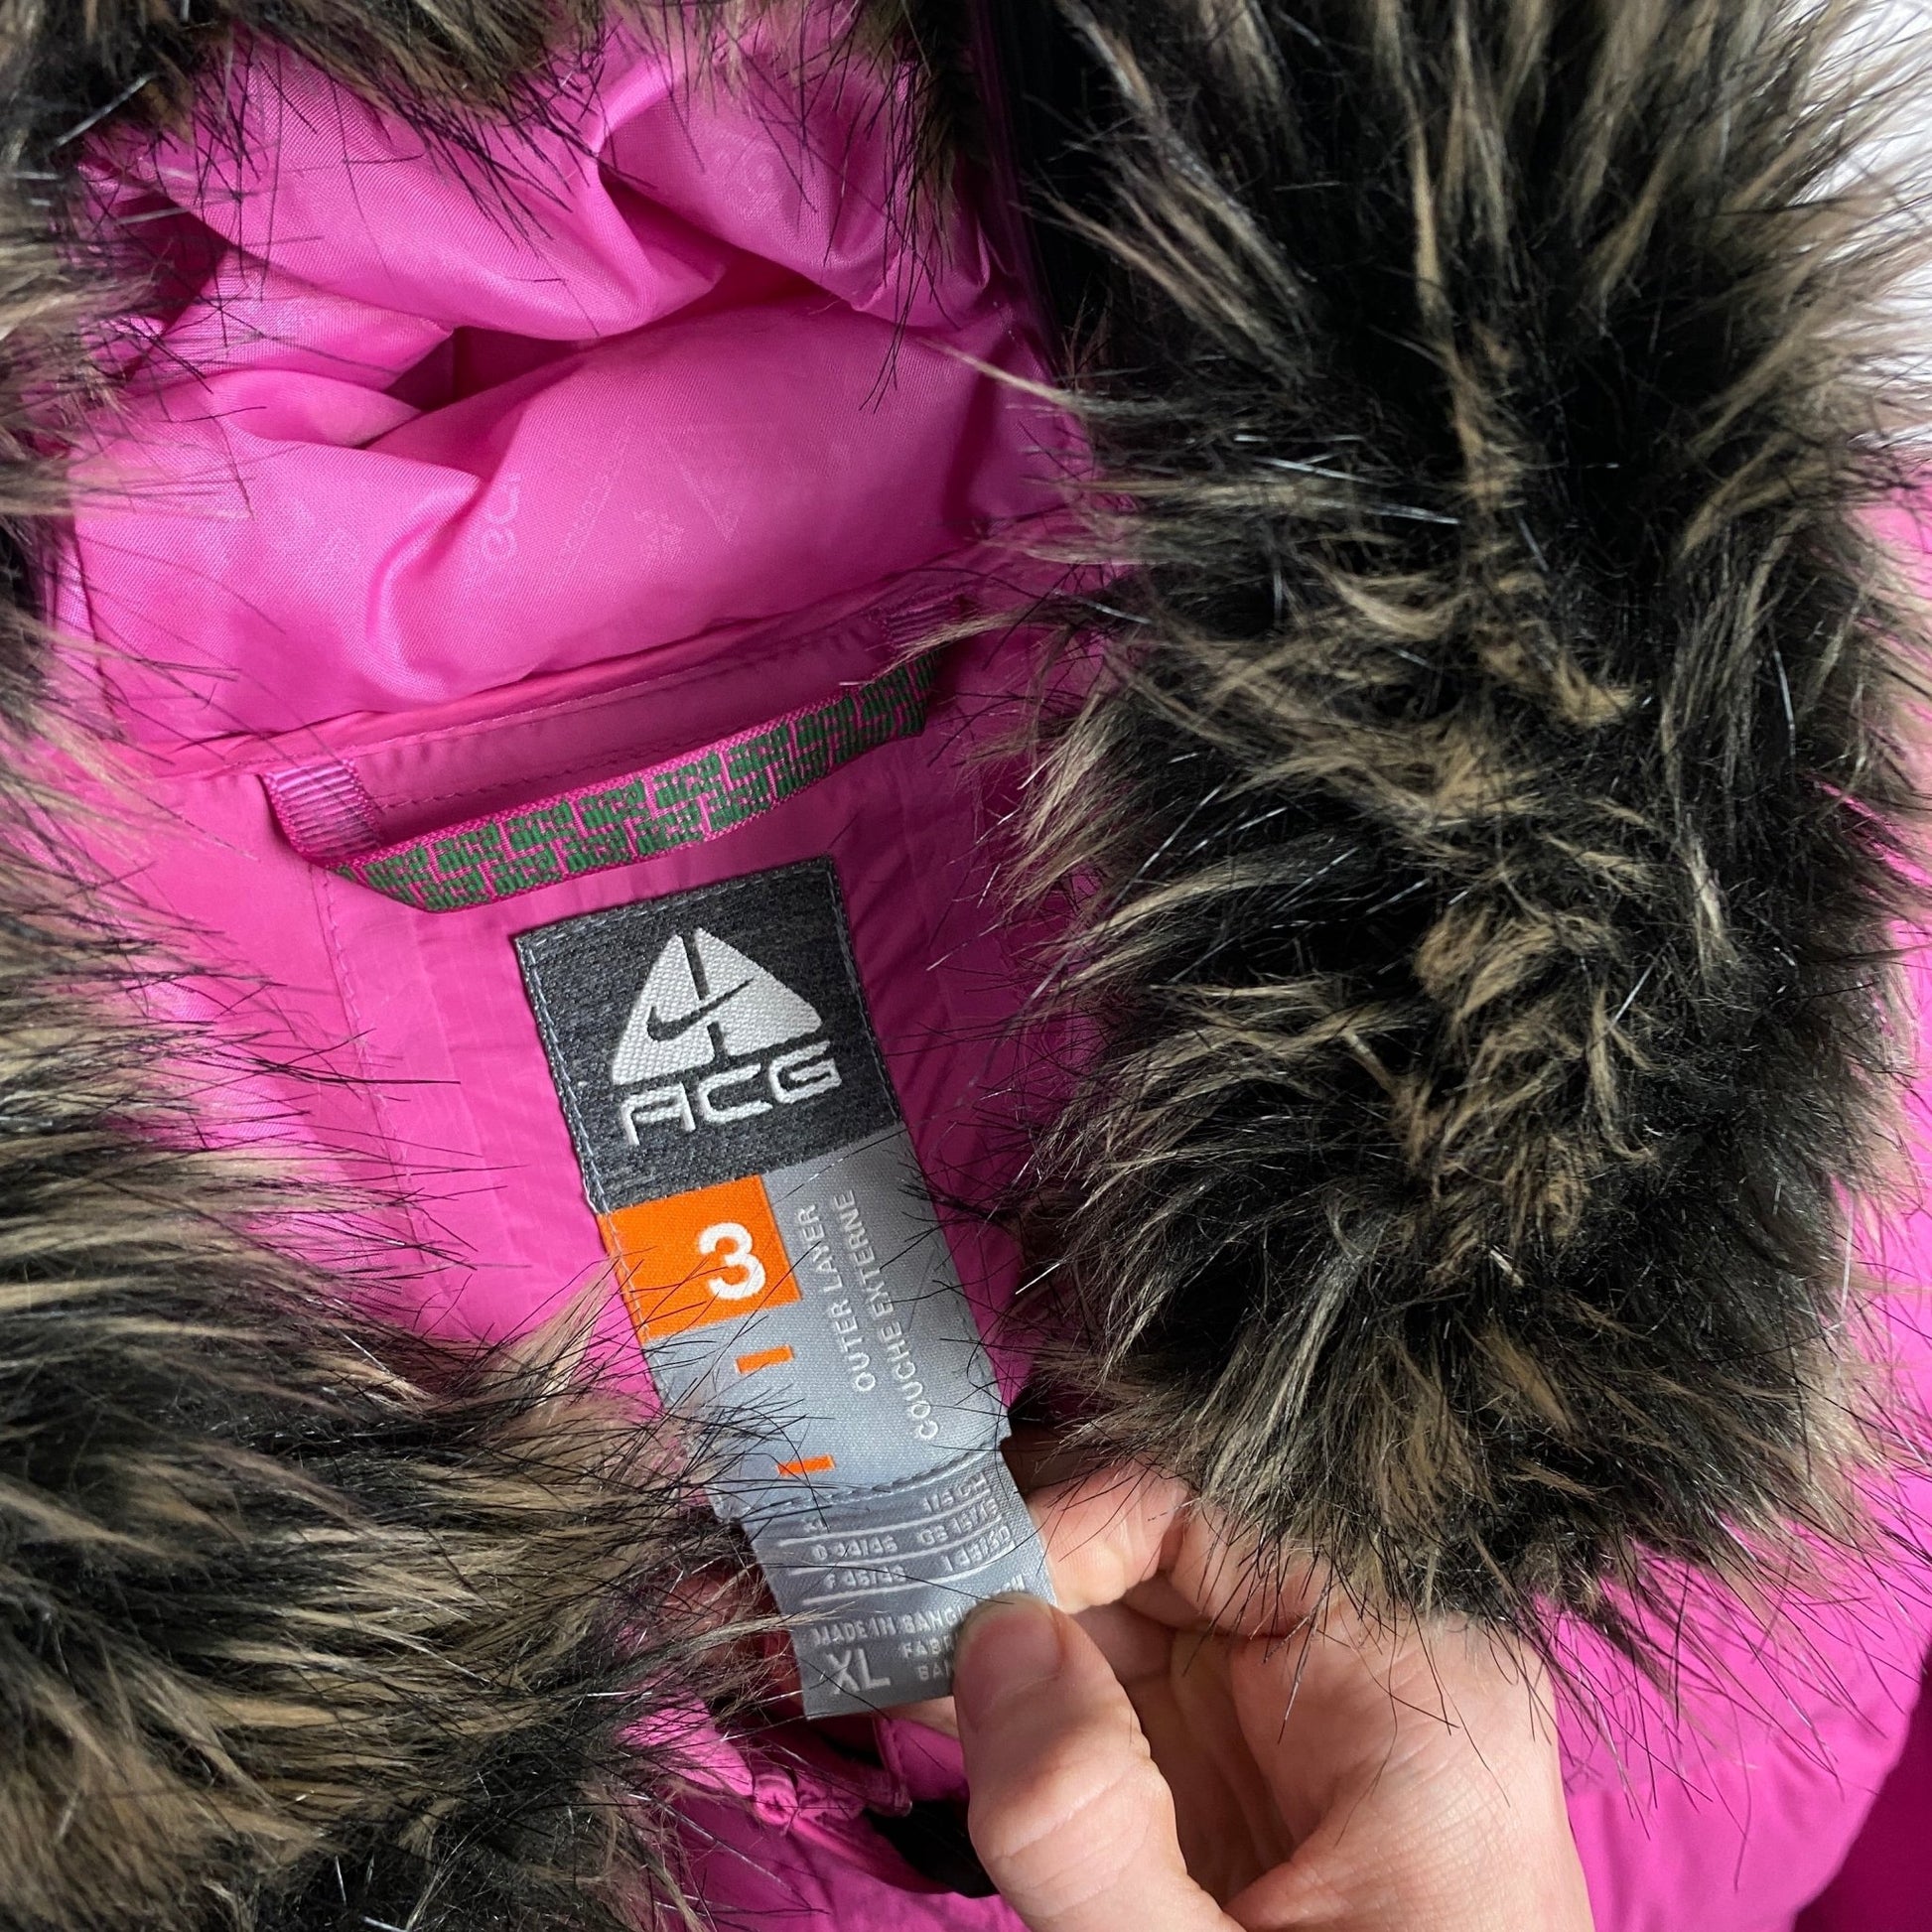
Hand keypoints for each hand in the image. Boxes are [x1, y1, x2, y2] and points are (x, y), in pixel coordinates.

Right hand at [933, 1468, 1593, 1931]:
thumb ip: (1094, 1834)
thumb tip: (992, 1638)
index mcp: (1406, 1673)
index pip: (1217, 1512)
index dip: (1075, 1527)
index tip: (951, 1595)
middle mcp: (1357, 1663)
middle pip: (1163, 1551)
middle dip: (1019, 1574)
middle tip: (878, 1606)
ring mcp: (1293, 1717)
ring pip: (1127, 1614)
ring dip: (1005, 1632)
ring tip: (881, 1647)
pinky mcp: (1240, 1772)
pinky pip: (1122, 1691)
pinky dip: (1025, 1700)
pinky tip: (942, 1707)